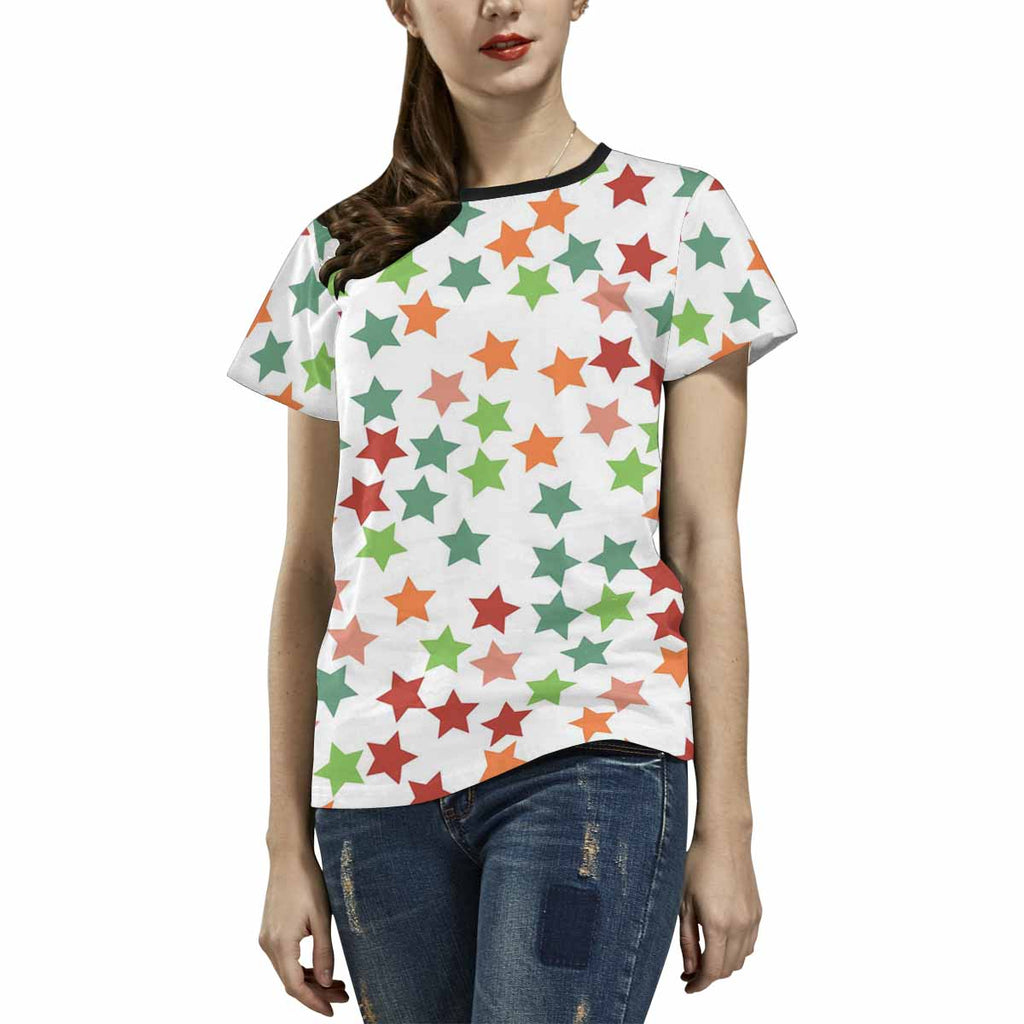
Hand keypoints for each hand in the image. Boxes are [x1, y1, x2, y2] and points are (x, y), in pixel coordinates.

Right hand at [258, 848, 349, 1015]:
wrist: (288, 857)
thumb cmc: (307, 882)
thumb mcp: (322, 918)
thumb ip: (324, 953)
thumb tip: (328, 983)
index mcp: (281, 944)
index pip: (295, 986)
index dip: (313, 1002)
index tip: (332, 1010)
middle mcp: (269, 945)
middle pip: (291, 981)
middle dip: (317, 993)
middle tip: (343, 995)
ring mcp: (267, 938)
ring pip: (288, 971)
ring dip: (311, 980)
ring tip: (337, 984)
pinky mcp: (270, 931)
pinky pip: (285, 959)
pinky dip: (302, 967)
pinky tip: (320, 967)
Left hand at [677, 830, 761, 992]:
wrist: (724, 839)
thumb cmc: (699, 864)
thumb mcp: (684, 903)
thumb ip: (687, 940)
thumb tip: (690, 967)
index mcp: (718, 925)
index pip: (712, 970)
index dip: (699, 984)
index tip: (688, 986)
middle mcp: (740, 926)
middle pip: (727, 969)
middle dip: (709, 975)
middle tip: (690, 969)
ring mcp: (752, 920)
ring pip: (741, 959)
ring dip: (723, 964)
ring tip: (704, 953)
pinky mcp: (758, 912)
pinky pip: (750, 944)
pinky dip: (736, 950)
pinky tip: (721, 940)